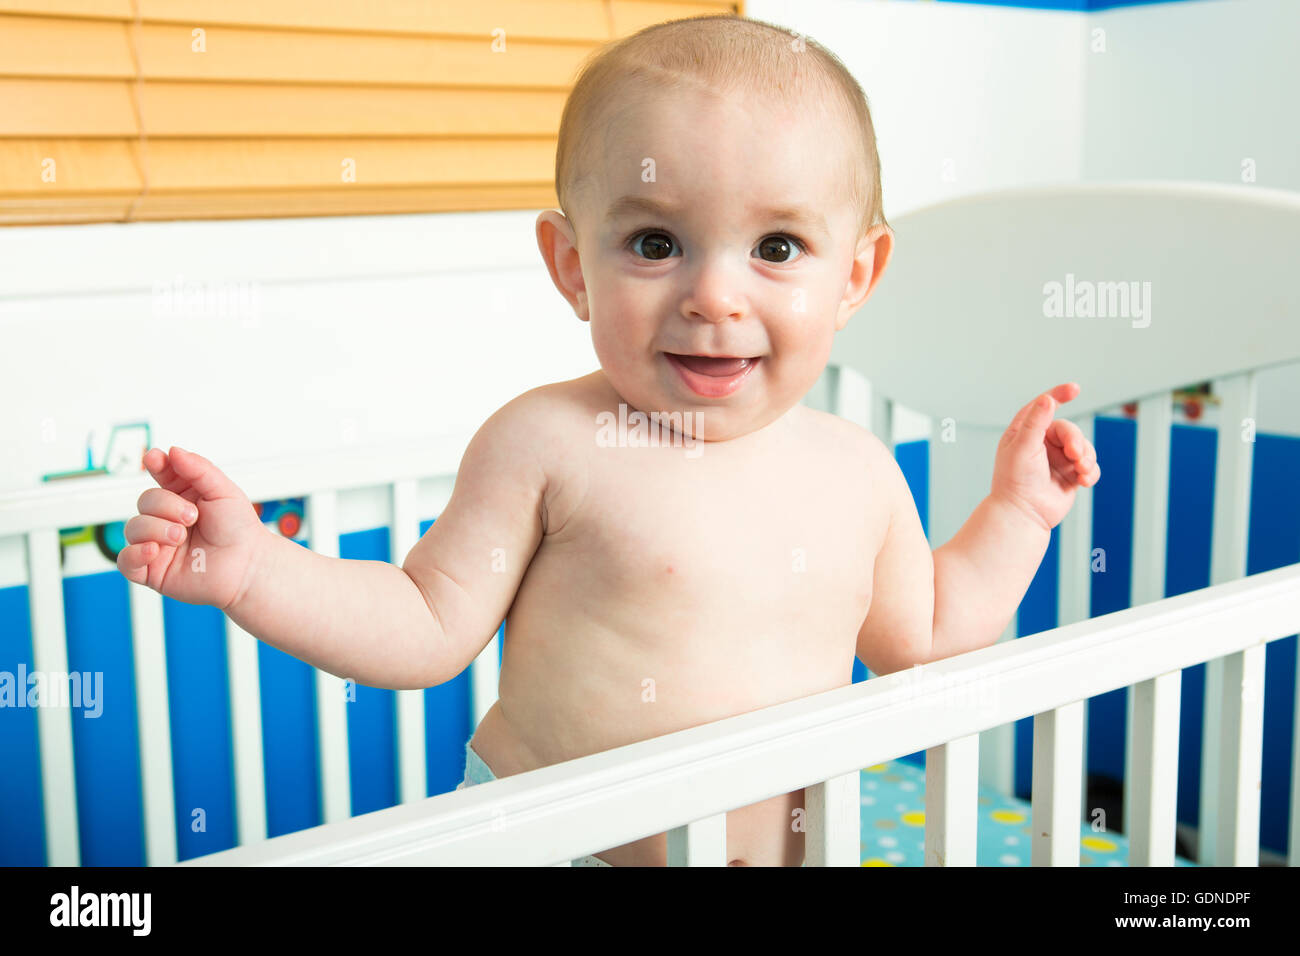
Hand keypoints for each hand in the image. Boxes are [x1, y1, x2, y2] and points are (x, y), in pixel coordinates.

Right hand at [116, 446, 268, 610]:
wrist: (248, 566)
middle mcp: (167, 518)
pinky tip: (154, 550)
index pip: (160, 474)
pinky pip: (125, 560)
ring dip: (156, 529)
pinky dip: (135, 553)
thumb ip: (198, 468)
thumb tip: (172, 451)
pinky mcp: (152, 570)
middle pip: (145, 500)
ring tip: (181, 537)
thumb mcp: (223, 490)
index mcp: (183, 496)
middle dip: (166, 506)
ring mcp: (158, 543)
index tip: (156, 459)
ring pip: (133, 528)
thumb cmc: (239, 529)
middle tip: (192, 517)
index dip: (155, 464)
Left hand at [990, 383, 1100, 531]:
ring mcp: (1058, 459)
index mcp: (1025, 432)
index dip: (1058, 395)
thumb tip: (1047, 400)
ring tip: (1081, 470)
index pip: (1043, 407)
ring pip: (1084, 447)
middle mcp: (1042, 443)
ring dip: (1086, 457)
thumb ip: (1036, 423)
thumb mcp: (1023, 448)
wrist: (1023, 515)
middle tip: (1075, 456)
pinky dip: (1090, 472)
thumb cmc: (1015, 481)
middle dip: (1076, 441)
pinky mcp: (1070, 475)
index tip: (1075, 389)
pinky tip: (1084, 481)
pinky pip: (1090, 466)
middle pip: (1069, 430)